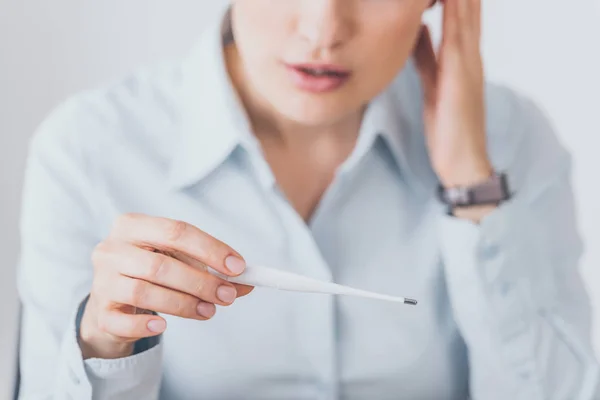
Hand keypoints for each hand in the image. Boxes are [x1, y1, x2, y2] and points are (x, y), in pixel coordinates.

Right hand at [80, 214, 252, 359]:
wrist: (111, 302)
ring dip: (183, 304)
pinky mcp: (99, 313)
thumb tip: (248, 282)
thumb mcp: (180, 262)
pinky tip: (164, 325)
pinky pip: (123, 321)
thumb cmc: (151, 273)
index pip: (176, 231)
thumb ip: (212, 270)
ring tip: (208, 311)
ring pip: (145, 292)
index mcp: (133, 225)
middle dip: (200, 281)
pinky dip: (146, 325)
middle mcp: (111, 249)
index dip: (210, 249)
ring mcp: (101, 281)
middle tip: (227, 295)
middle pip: (161, 264)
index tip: (238, 267)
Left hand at [414, 0, 492, 187]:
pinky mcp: (460, 77)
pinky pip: (455, 39)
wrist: (462, 160)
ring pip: (464, 17)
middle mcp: (469, 56)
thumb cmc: (448, 126)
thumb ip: (425, 57)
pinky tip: (448, 0)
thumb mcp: (432, 84)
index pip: (460, 15)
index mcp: (463, 58)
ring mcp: (468, 65)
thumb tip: (415, 33)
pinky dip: (454, 16)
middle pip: (467, 9)